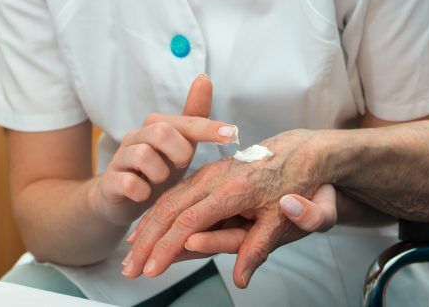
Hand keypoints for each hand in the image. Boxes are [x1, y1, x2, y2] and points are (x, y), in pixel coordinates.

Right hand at [90, 74, 238, 227]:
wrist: (121, 200)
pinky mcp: (110, 182)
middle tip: (183, 164)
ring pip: (142, 154)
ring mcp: (121, 159)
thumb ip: (194, 118)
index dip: (209, 128)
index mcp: (157, 126)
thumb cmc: (158, 167)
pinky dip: (141, 190)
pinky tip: (145, 195)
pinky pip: (126, 182)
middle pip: (161, 131)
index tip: (232, 134)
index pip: (186, 121)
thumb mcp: (181, 144)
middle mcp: (136, 137)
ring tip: (162, 180)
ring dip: (160, 172)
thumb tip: (204, 78)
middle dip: (179, 150)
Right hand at [124, 128, 326, 284]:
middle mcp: (216, 177)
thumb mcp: (283, 220)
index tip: (151, 271)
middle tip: (129, 271)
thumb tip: (242, 279)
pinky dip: (155, 214)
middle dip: (147, 242)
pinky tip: (144, 231)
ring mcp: (209, 172)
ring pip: (168, 199)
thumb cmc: (294, 185)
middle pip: (170, 209)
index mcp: (233, 189)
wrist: (300, 150)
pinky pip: (175, 193)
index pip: (190, 222)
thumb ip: (259, 249)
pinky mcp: (207, 172)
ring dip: (146, 229)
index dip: (168, 248)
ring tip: (130, 258)